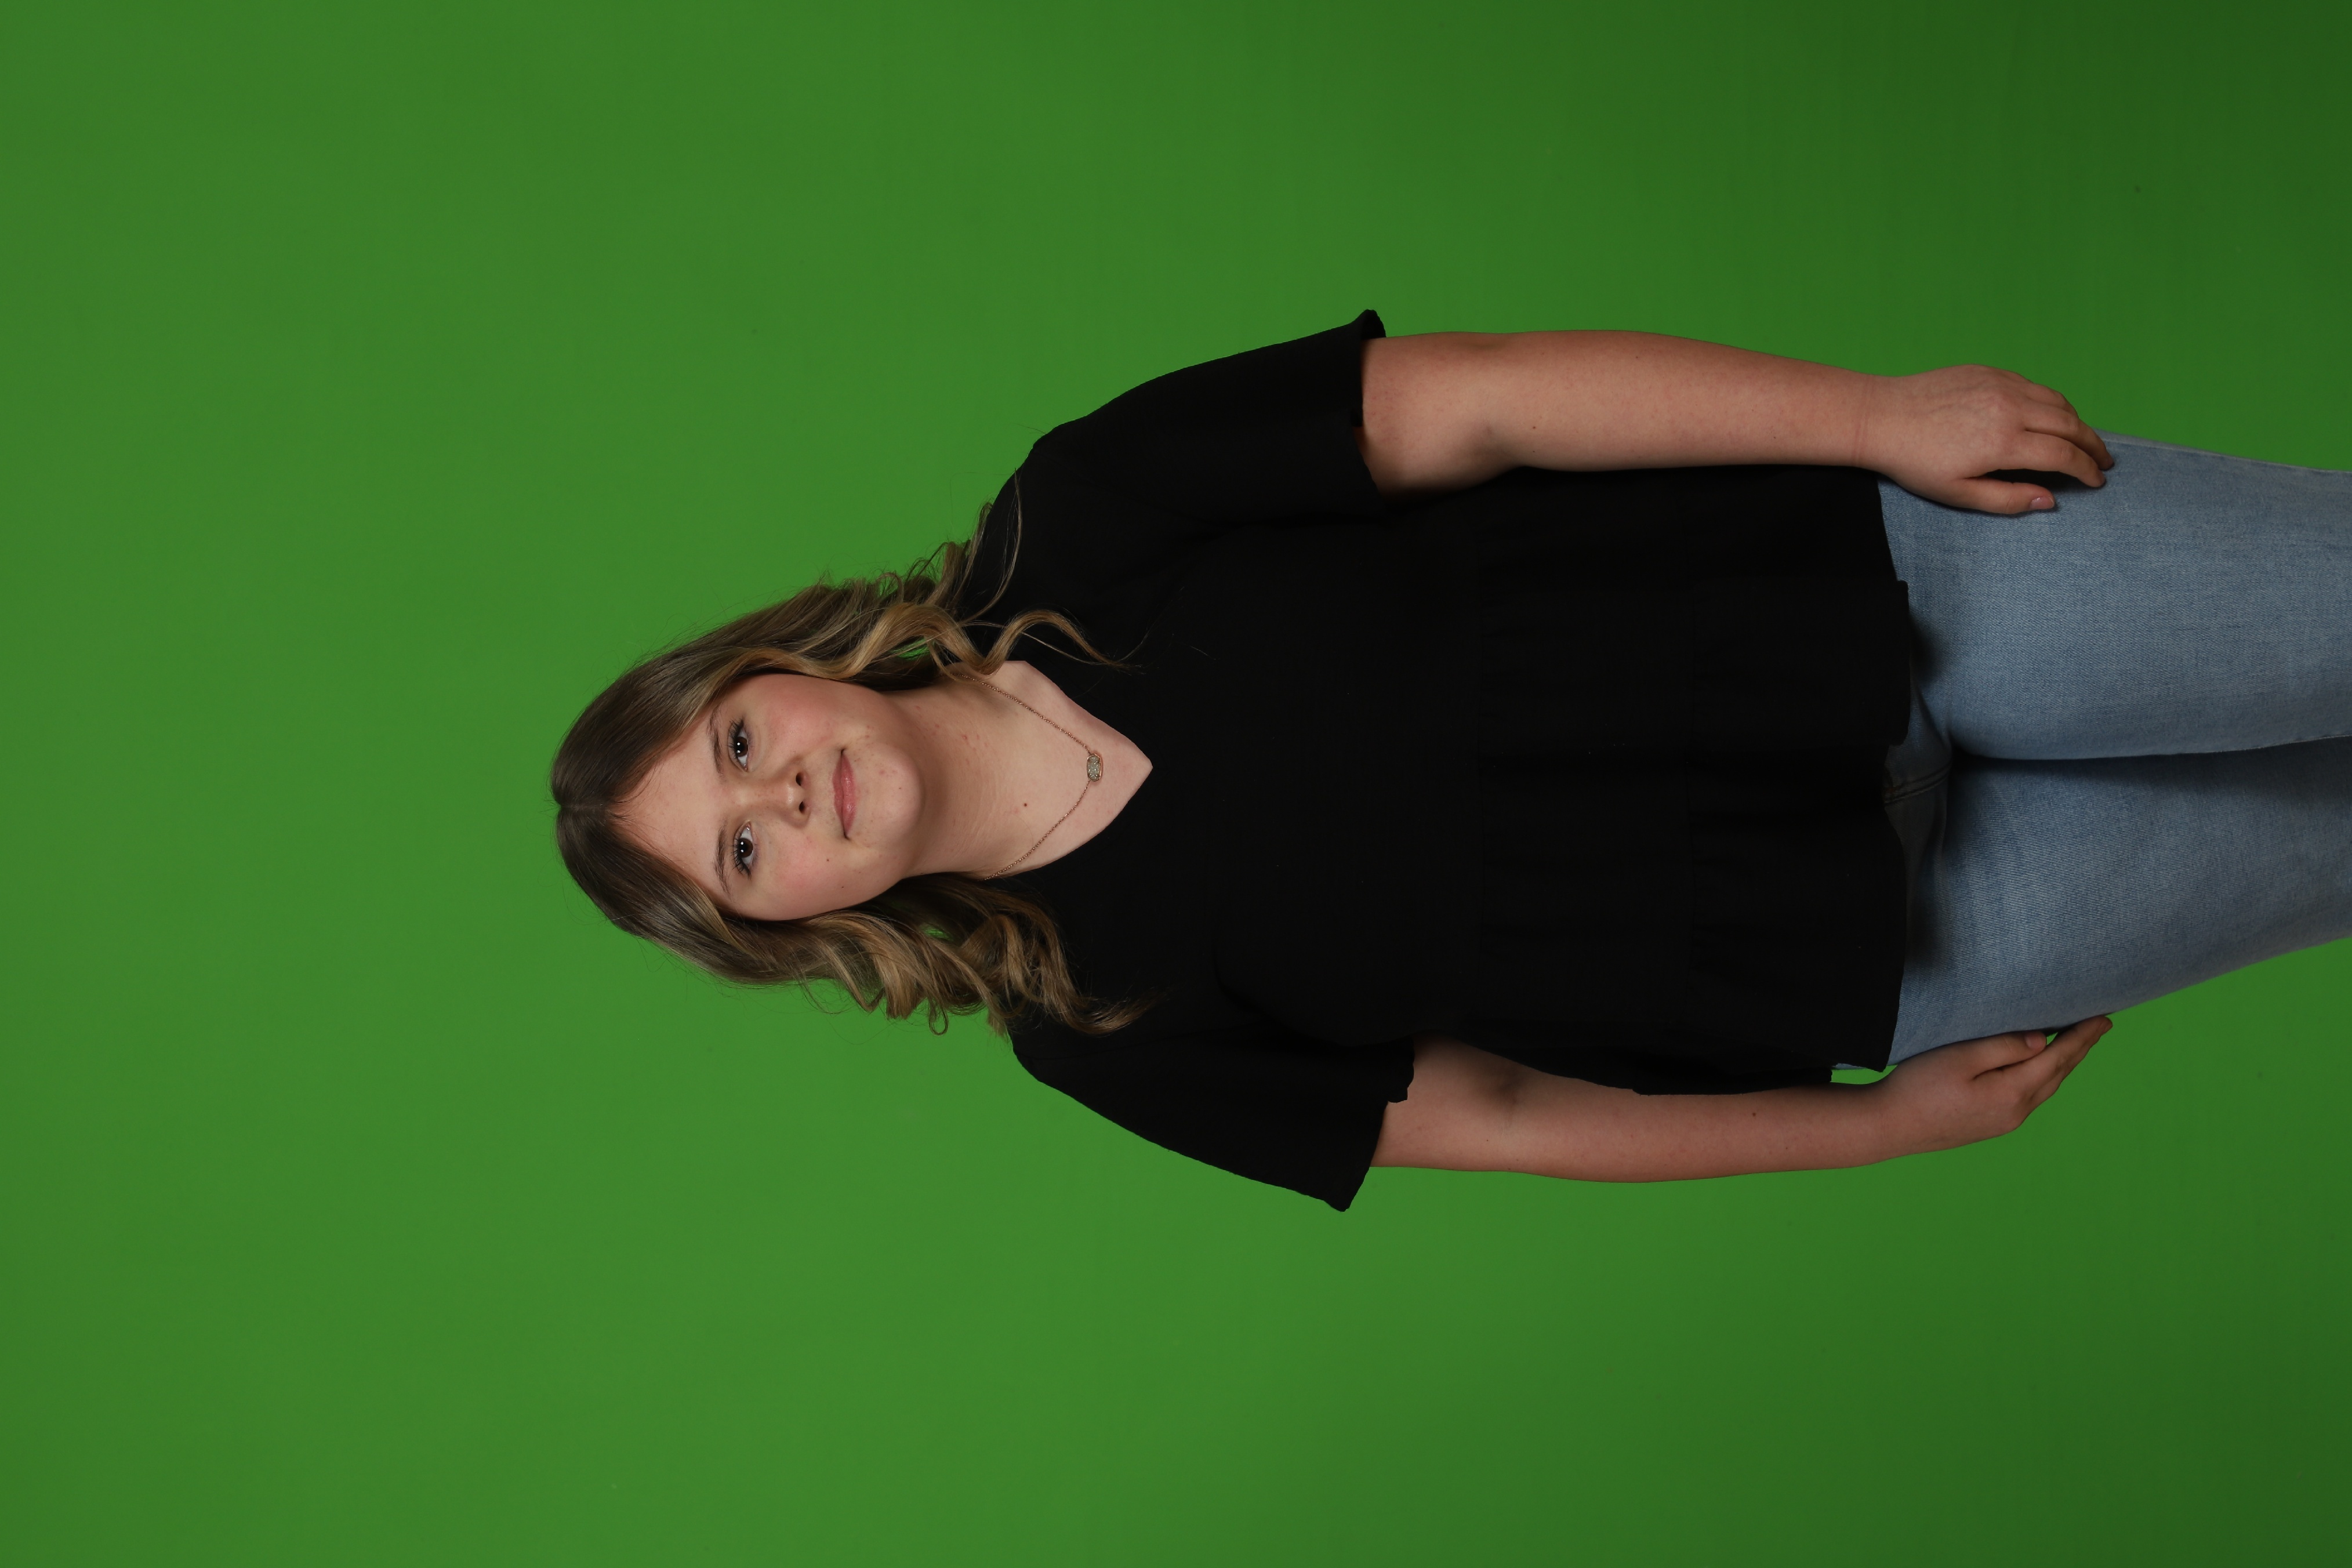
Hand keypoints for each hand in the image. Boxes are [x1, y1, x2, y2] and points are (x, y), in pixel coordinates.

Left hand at [1858, 365, 2113, 513]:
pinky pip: (2034, 386)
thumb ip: (2008, 499)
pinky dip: (2052, 402)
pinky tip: (2051, 416)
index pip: (2063, 455)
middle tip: (2104, 461)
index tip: (2097, 480)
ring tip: (2084, 439)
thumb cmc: (1914, 461)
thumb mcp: (1958, 493)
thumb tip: (2050, 500)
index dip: (2086, 470)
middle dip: (2093, 445)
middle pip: (2070, 424)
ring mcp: (2001, 385)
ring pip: (2056, 401)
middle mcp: (2010, 408)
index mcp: (2004, 442)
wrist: (1881, 417)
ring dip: (2077, 421)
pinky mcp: (1990, 371)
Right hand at [1874, 1016, 2110, 1154]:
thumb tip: (2041, 1041)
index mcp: (2013, 1093)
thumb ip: (2003, 1047)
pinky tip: (2039, 1070)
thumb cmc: (1919, 1087)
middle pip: (2058, 1074)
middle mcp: (2016, 1112)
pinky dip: (2044, 1077)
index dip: (2082, 1037)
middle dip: (2080, 1049)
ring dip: (2063, 1064)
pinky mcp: (1990, 1125)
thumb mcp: (1960, 1057)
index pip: (2058, 1058)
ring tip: (2076, 1045)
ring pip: (2045, 1088)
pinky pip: (2029, 1097)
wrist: (1889, 1127)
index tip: (2104, 1019)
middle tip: (2099, 1027)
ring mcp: (2004, 1122)